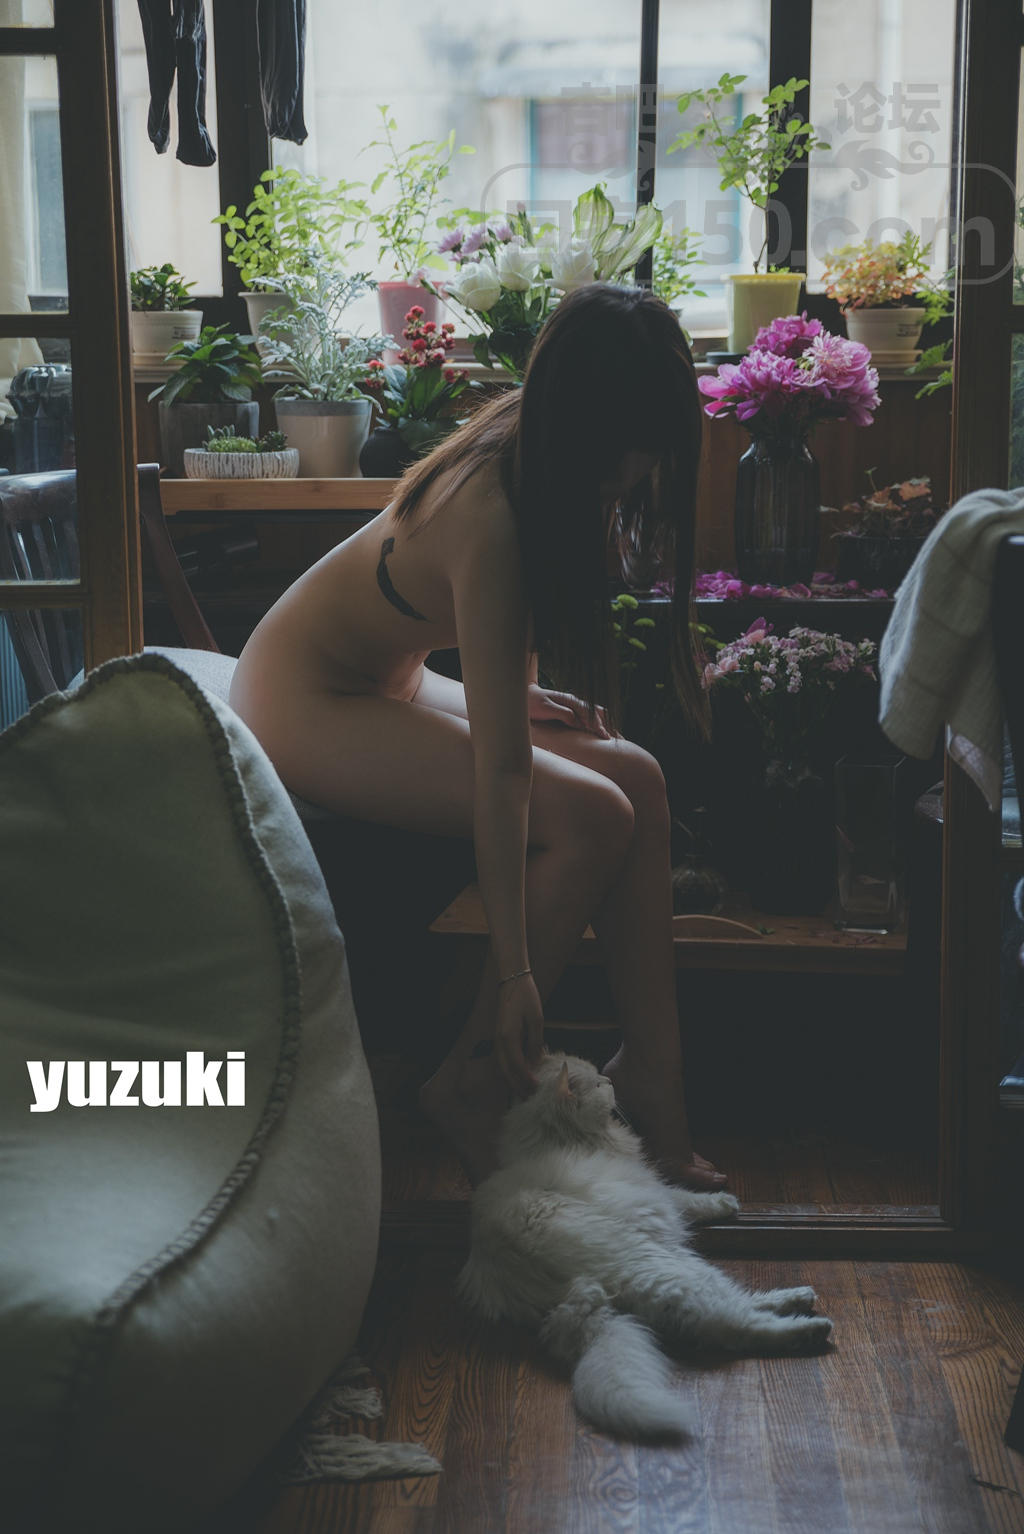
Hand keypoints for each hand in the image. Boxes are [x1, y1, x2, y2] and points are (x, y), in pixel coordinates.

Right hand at [494, 974, 544, 1096]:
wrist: (512, 981)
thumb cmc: (526, 997)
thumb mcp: (536, 1020)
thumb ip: (535, 1043)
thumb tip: (537, 1062)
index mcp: (508, 1037)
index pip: (517, 1066)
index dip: (527, 1080)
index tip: (537, 1089)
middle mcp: (500, 1041)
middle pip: (506, 1072)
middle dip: (518, 1086)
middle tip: (531, 1097)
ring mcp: (498, 1040)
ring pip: (503, 1068)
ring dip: (514, 1080)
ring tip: (526, 1091)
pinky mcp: (500, 1037)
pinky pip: (504, 1060)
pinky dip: (512, 1071)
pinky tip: (523, 1074)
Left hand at [527, 684, 613, 737]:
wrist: (524, 695)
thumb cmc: (532, 702)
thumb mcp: (546, 708)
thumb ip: (563, 714)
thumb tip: (577, 722)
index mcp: (570, 701)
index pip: (589, 714)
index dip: (597, 726)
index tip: (604, 736)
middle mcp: (574, 702)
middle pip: (595, 713)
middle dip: (605, 725)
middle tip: (613, 738)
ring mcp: (572, 705)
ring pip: (593, 713)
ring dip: (603, 723)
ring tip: (614, 735)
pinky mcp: (569, 710)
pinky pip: (587, 716)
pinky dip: (596, 722)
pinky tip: (599, 730)